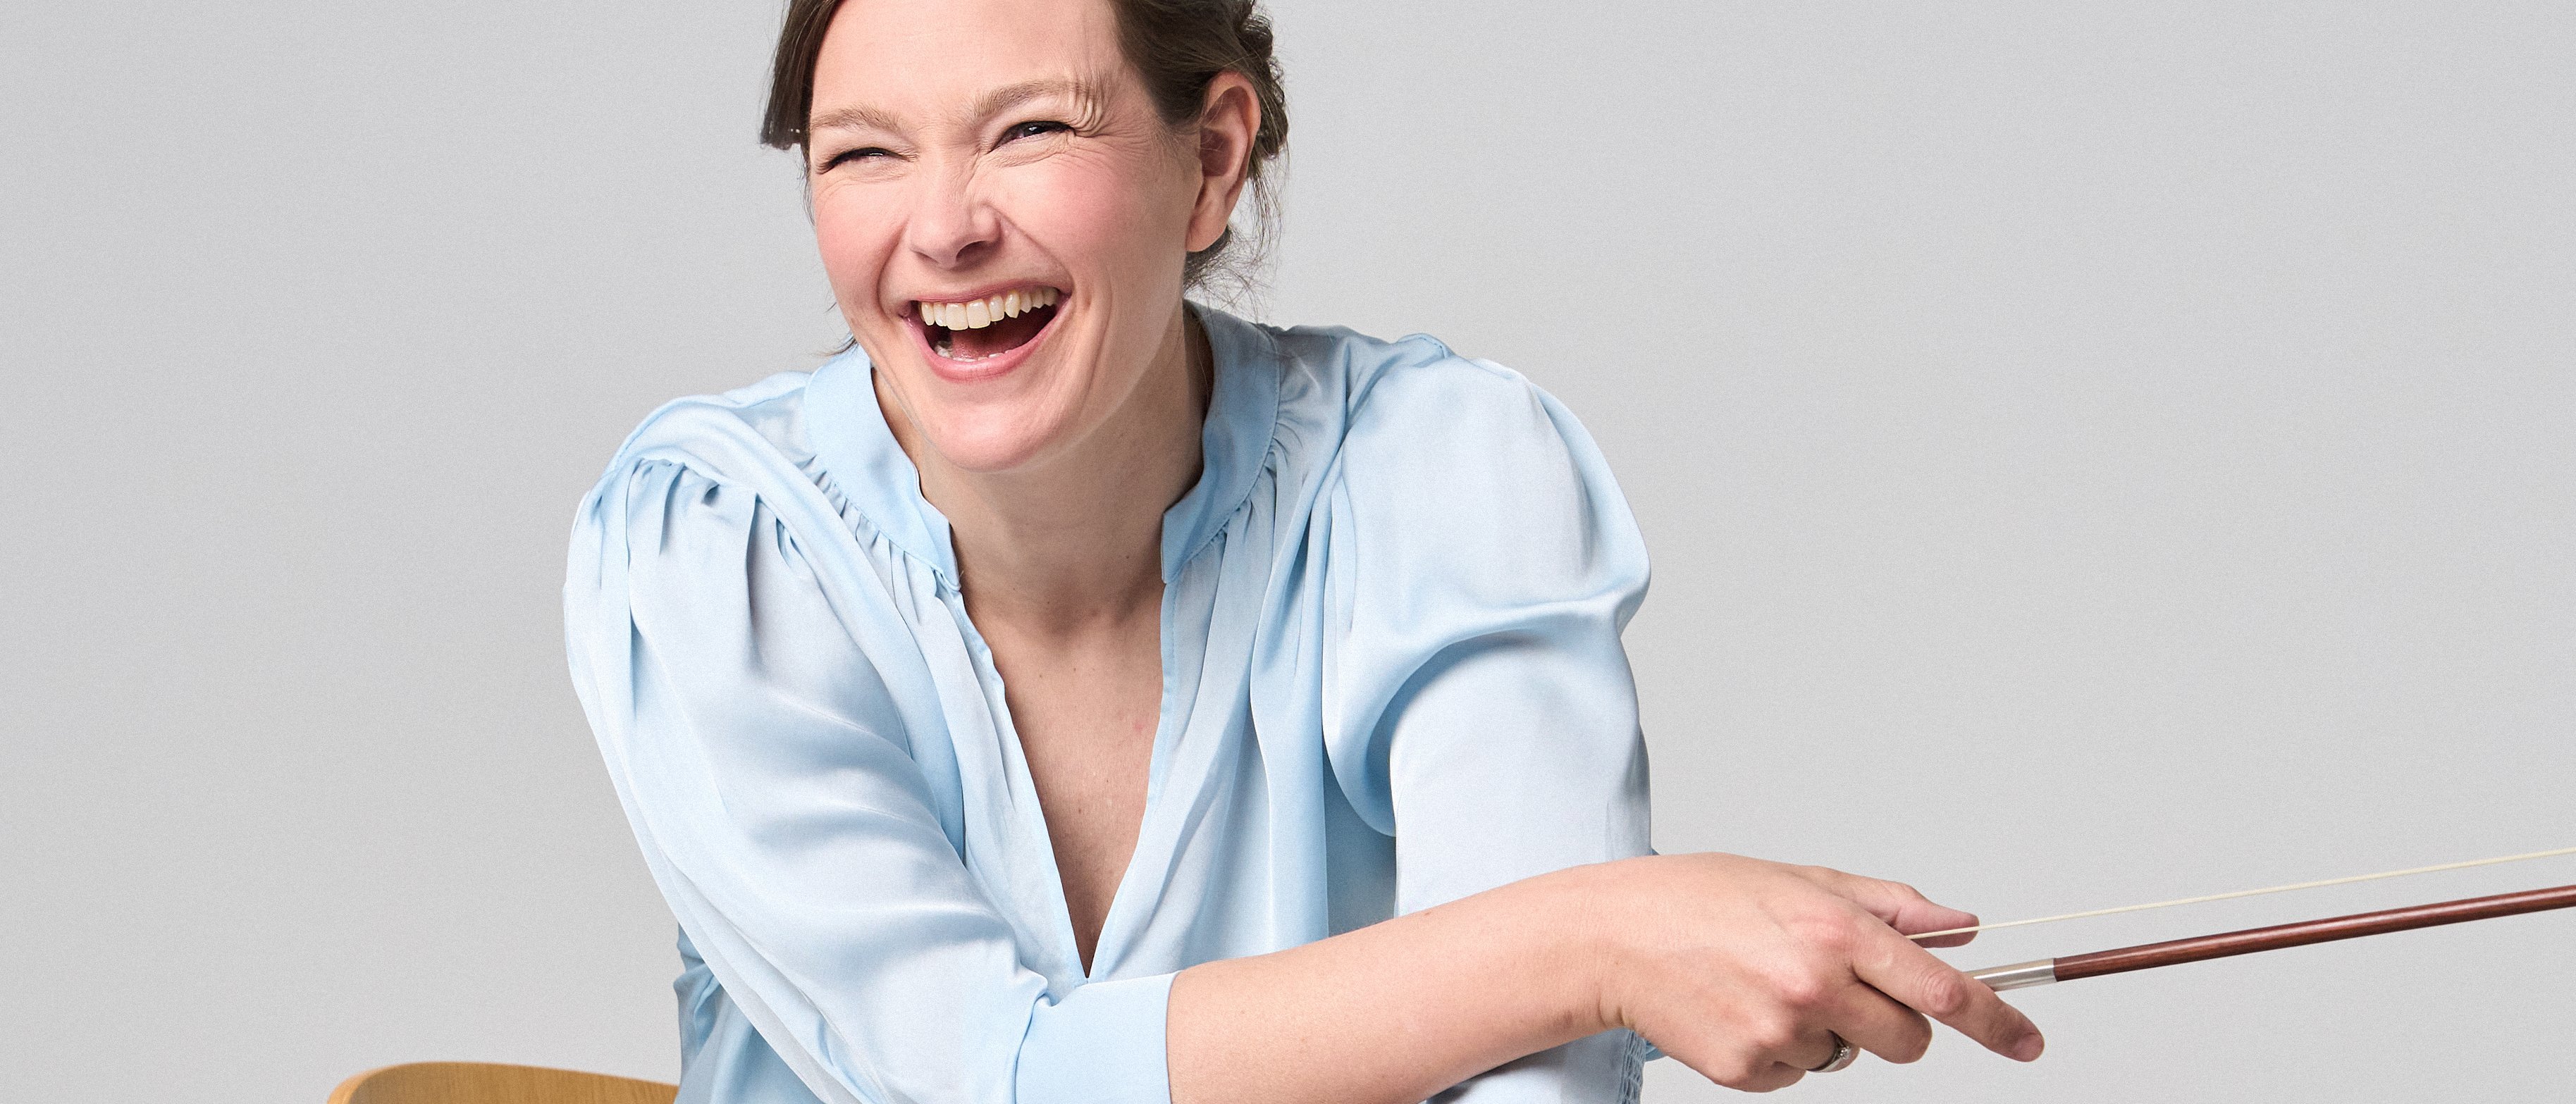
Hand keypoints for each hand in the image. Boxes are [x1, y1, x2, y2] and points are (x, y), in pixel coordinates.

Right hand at [1573, 853, 2044, 1091]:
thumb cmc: (1700, 898)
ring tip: (1764, 986)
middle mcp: (1816, 986)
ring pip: (1847, 1056)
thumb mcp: (1801, 879)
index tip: (2029, 1042)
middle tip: (1841, 988)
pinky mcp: (1747, 1071)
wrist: (1611, 937)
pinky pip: (1797, 1075)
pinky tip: (1739, 1010)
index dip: (1997, 1022)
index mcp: (1837, 931)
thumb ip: (1889, 904)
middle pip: (1908, 1041)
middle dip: (1895, 1023)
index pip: (1943, 990)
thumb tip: (1960, 924)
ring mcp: (1781, 1034)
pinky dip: (1779, 1051)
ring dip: (1825, 1030)